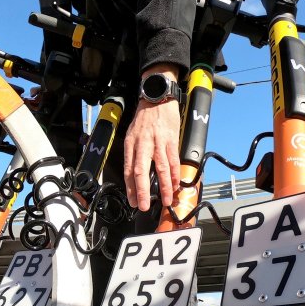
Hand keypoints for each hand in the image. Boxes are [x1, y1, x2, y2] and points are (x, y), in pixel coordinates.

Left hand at [124, 97, 180, 211]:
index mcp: (131, 144)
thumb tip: (135, 174)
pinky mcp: (171, 140)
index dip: (130, 188)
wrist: (157, 99)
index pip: (128, 170)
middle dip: (142, 192)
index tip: (133, 201)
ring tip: (166, 200)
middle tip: (144, 206)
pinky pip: (174, 161)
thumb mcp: (132, 134)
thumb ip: (134, 153)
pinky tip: (175, 185)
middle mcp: (143, 144)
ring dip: (164, 187)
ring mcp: (158, 143)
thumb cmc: (145, 118)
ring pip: (161, 169)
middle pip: (141, 171)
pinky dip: (175, 175)